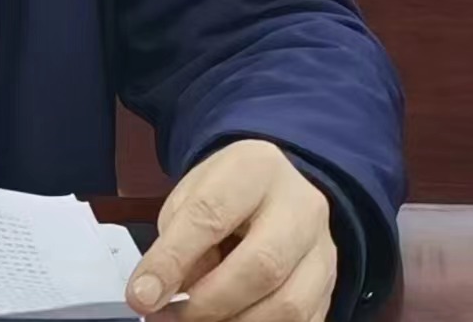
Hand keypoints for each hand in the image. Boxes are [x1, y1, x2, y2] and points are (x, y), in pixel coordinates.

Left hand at [125, 140, 335, 321]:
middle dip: (209, 302)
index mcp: (256, 167)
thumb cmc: (227, 194)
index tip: (142, 295)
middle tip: (170, 317)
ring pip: (288, 305)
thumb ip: (178, 241)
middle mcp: (302, 206)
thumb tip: (159, 294)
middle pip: (262, 265)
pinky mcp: (330, 287)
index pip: (211, 214)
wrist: (276, 190)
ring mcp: (324, 250)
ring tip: (196, 321)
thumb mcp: (192, 197)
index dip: (172, 260)